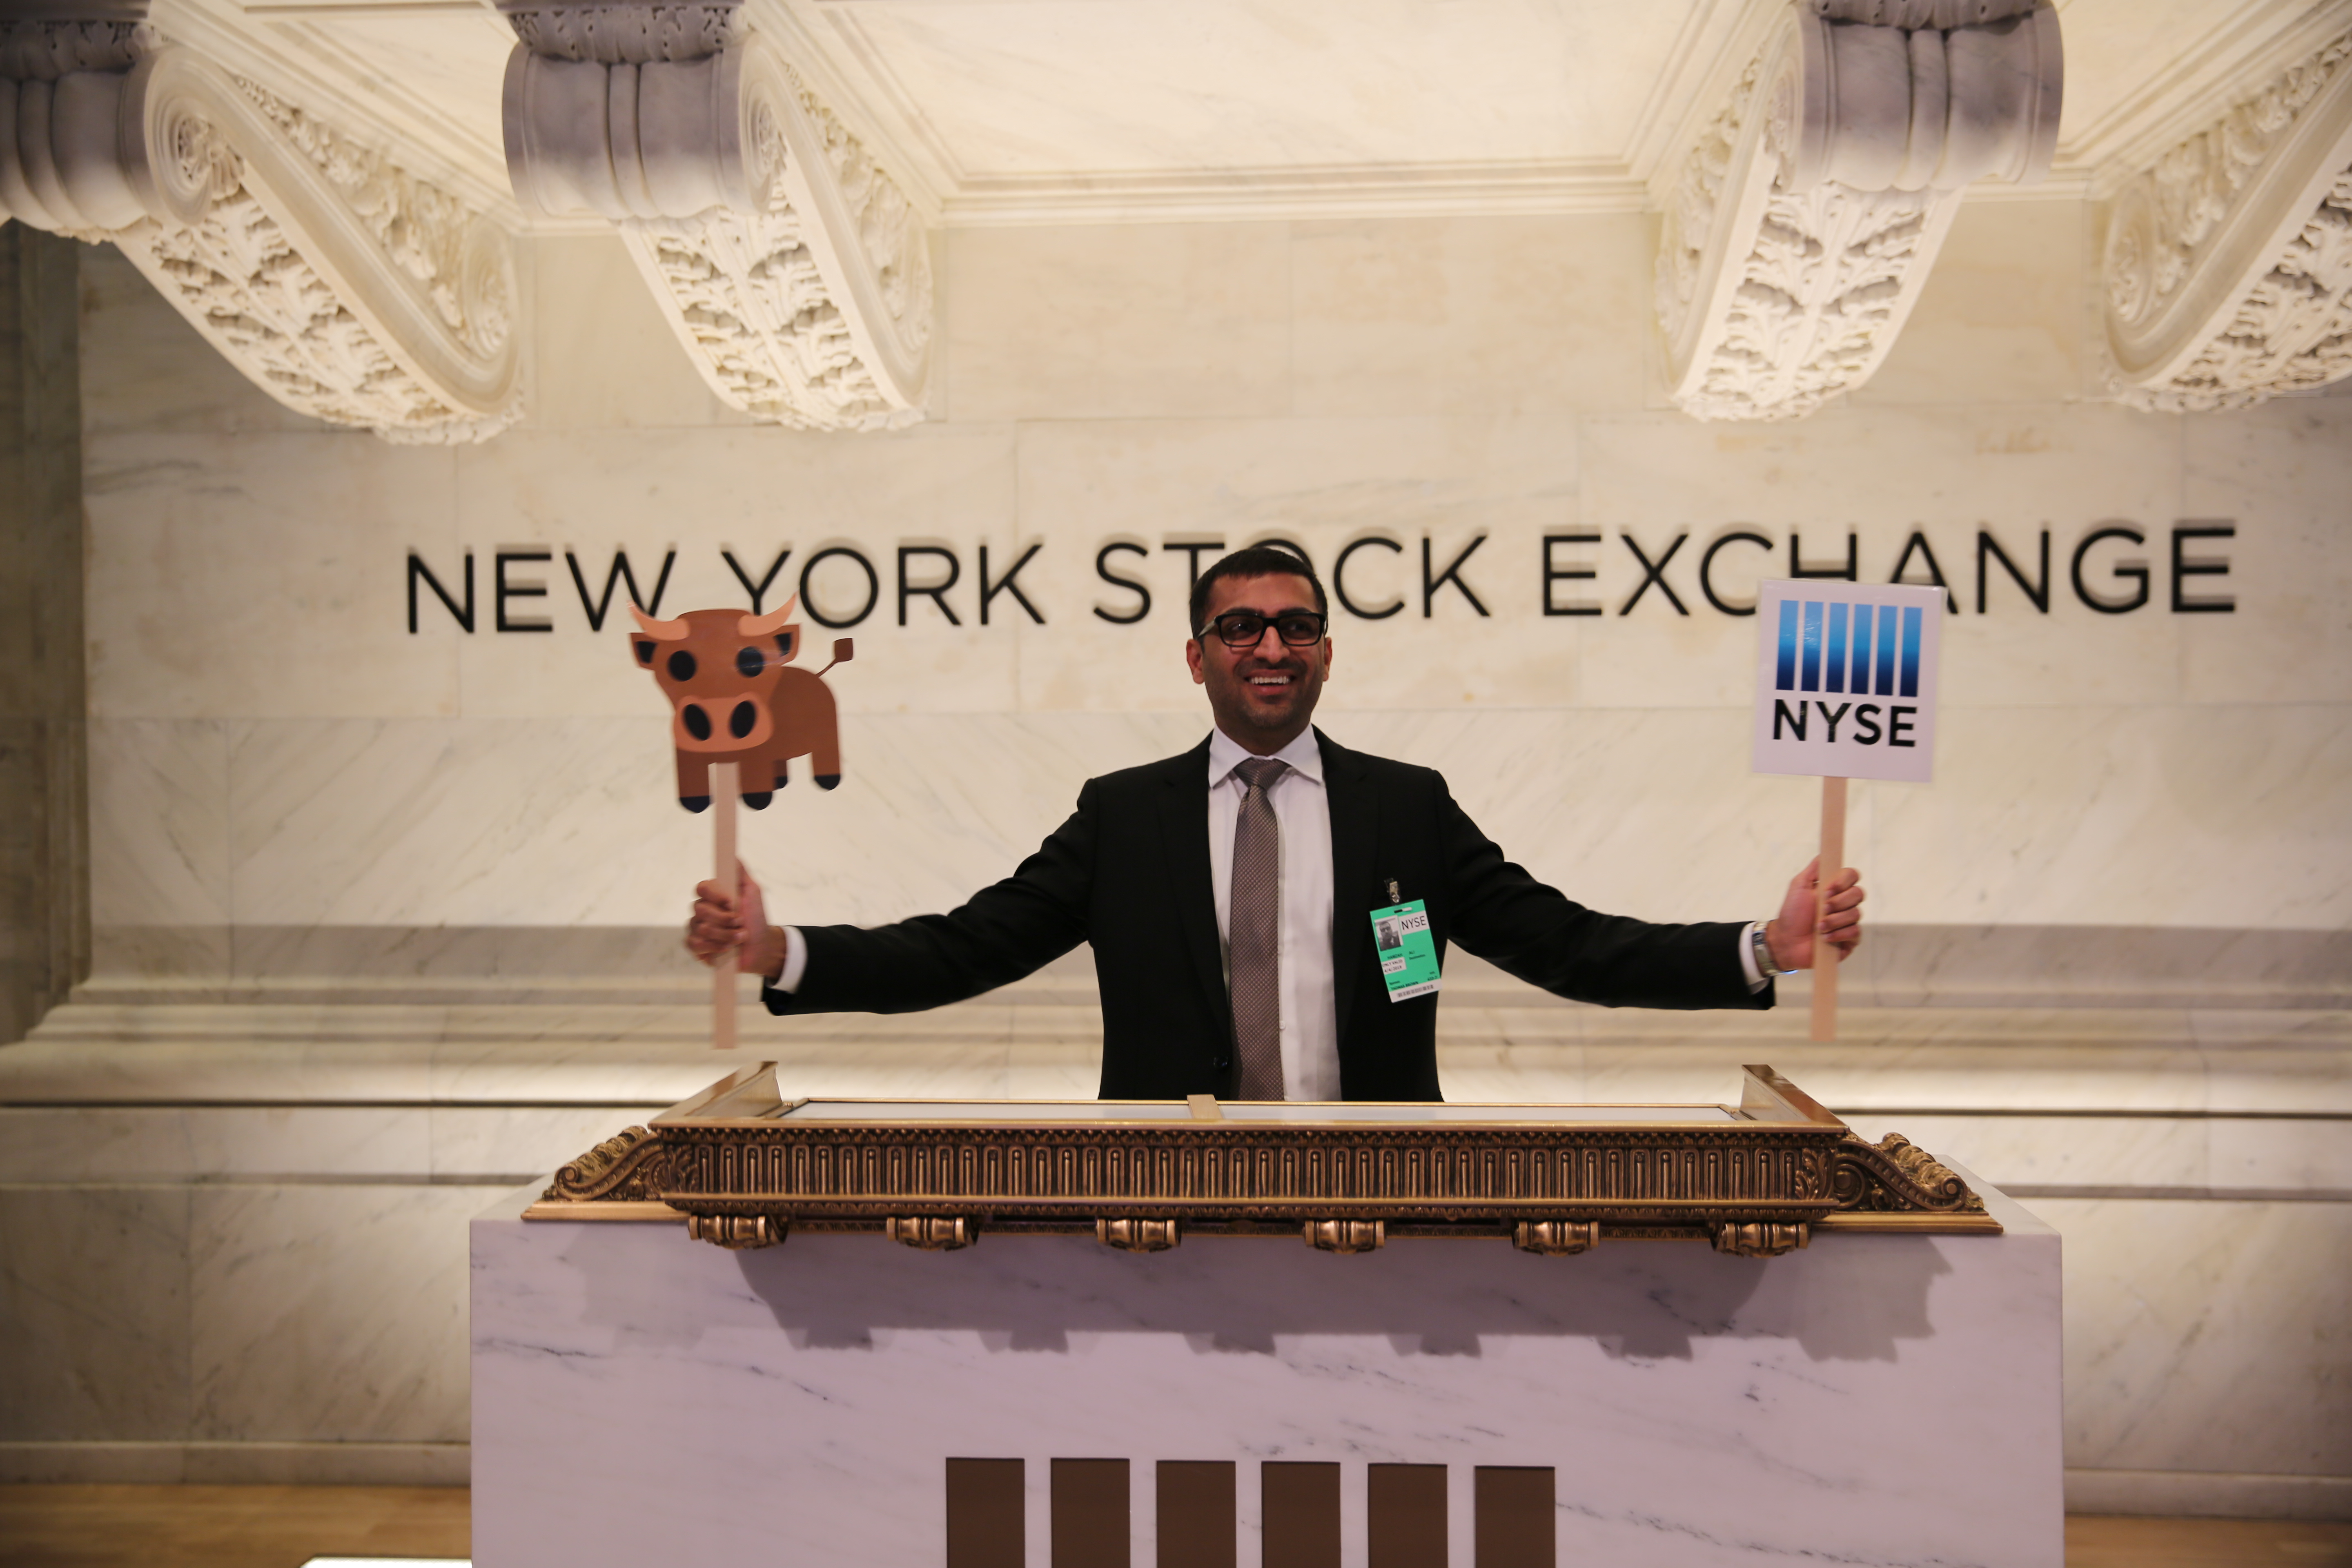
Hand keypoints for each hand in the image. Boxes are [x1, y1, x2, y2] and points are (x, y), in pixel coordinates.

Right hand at [687, 861, 786, 978]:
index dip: (716, 896)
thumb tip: (733, 855)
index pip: (702, 888)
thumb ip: (740, 874)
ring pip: (701, 929)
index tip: (732, 903)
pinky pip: (694, 944)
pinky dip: (714, 948)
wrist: (761, 946)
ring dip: (726, 935)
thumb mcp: (753, 893)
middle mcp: (701, 910)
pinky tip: (727, 949)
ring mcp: (696, 928)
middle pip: (700, 910)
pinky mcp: (696, 946)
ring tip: (740, 937)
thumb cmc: (755, 918)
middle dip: (725, 919)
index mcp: (713, 895)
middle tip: (740, 923)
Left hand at [1765, 856, 1862, 971]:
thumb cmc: (1791, 914)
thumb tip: (1826, 852)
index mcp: (1834, 888)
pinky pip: (1855, 933)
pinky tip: (1825, 938)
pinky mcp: (1849, 939)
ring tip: (1818, 927)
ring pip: (1856, 914)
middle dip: (1838, 902)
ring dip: (1834, 921)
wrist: (1786, 941)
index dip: (1843, 881)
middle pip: (1858, 894)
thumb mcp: (1798, 886)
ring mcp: (1848, 921)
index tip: (1827, 889)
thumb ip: (1813, 869)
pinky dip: (1839, 935)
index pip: (1852, 876)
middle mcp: (1844, 903)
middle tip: (1822, 910)